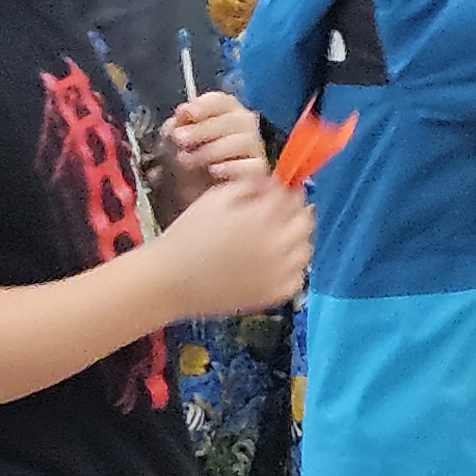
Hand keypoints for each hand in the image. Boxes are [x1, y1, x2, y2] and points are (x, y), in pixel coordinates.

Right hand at [156, 172, 311, 317]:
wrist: (169, 280)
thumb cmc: (188, 234)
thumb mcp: (215, 198)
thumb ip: (250, 185)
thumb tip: (274, 180)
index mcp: (262, 217)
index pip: (293, 196)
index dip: (285, 191)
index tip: (275, 192)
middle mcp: (277, 245)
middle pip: (305, 221)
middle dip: (293, 212)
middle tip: (276, 214)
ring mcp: (278, 273)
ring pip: (305, 249)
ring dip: (295, 239)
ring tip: (273, 239)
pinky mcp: (274, 295)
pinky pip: (297, 277)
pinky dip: (290, 268)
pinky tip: (272, 264)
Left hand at [162, 87, 266, 188]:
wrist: (191, 200)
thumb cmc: (185, 167)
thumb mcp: (172, 144)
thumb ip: (176, 127)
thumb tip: (180, 117)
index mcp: (224, 114)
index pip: (221, 101)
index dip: (203, 105)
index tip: (184, 114)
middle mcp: (244, 127)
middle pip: (234, 119)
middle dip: (204, 128)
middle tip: (180, 139)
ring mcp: (254, 150)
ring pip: (245, 141)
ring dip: (213, 149)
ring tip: (187, 160)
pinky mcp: (258, 174)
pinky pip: (254, 167)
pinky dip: (234, 167)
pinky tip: (214, 170)